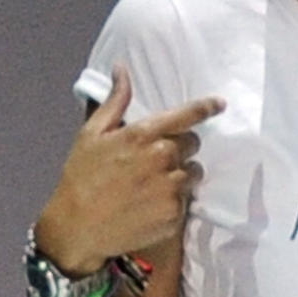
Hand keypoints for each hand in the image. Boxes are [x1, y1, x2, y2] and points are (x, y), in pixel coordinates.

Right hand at [35, 64, 224, 274]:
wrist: (78, 227)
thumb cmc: (81, 177)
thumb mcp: (91, 134)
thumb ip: (114, 101)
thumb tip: (121, 69)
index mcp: (142, 134)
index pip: (186, 116)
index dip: (206, 107)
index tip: (220, 104)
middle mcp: (161, 158)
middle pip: (192, 144)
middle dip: (180, 148)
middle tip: (156, 160)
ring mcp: (170, 187)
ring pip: (193, 172)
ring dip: (181, 174)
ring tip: (154, 184)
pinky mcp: (174, 213)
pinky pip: (187, 200)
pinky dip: (175, 200)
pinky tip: (152, 203)